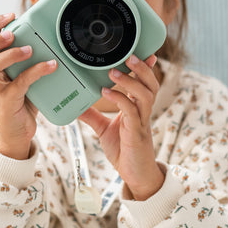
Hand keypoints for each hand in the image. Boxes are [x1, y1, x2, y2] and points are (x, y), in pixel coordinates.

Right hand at [0, 13, 56, 159]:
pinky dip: (34, 72)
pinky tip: (50, 66)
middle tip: (11, 32)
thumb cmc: (22, 102)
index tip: (9, 16)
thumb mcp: (23, 76)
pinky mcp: (8, 103)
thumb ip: (28, 60)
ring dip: (8, 54)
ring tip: (28, 49)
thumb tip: (49, 37)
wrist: (18, 133)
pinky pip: (18, 84)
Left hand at [79, 54, 164, 199]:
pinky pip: (131, 111)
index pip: (146, 83)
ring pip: (145, 94)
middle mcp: (143, 112)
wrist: (135, 175)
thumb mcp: (105, 130)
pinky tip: (106, 92)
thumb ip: (93, 116)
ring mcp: (142, 121)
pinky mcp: (136, 132)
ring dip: (130, 81)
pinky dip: (119, 99)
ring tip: (114, 71)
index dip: (146, 68)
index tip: (145, 52)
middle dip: (142, 68)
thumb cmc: (124, 151)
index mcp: (138, 108)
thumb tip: (77, 105)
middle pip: (151, 84)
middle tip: (129, 55)